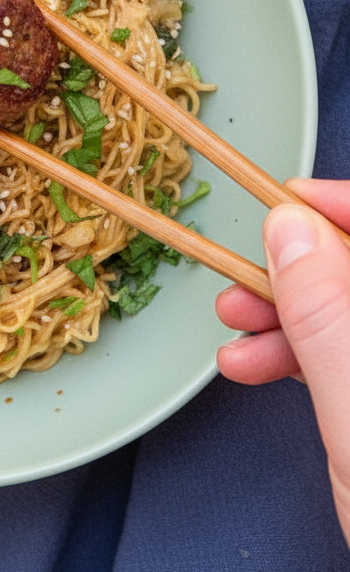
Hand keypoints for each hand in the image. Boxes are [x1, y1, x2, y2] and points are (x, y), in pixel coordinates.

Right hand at [217, 179, 349, 546]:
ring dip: (288, 314)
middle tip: (242, 283)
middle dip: (299, 270)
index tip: (284, 205)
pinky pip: (346, 350)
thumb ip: (328, 316)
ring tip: (234, 330)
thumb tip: (293, 230)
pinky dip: (298, 353)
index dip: (341, 207)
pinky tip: (254, 366)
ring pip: (349, 310)